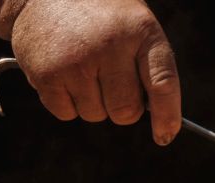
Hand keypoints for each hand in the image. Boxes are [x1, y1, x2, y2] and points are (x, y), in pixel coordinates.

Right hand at [8, 0, 180, 144]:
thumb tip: (157, 119)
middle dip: (121, 108)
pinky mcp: (48, 75)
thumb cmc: (97, 14)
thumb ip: (147, 65)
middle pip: (126, 112)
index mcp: (140, 29)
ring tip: (81, 65)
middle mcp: (110, 45)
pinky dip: (65, 100)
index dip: (167, 116)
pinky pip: (67, 113)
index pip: (163, 84)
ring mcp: (77, 61)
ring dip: (91, 101)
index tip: (164, 135)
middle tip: (109, 81)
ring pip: (96, 115)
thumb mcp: (132, 23)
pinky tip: (62, 70)